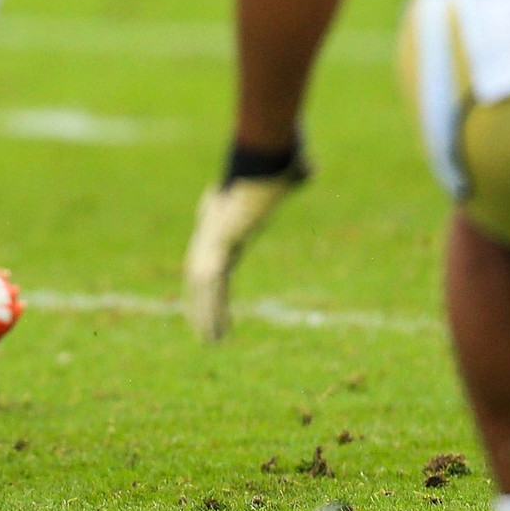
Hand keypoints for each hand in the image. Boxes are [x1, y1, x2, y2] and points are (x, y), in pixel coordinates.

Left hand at [181, 142, 309, 340]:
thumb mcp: (281, 175)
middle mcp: (210, 238)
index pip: (213, 261)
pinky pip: (211, 295)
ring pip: (203, 292)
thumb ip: (292, 176)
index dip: (213, 282)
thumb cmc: (270, 170)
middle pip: (201, 280)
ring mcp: (208, 247)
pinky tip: (215, 334)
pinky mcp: (213, 255)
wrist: (258, 171)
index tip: (216, 297)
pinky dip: (212, 315)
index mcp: (222, 225)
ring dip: (206, 318)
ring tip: (212, 342)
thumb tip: (308, 168)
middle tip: (206, 331)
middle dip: (201, 305)